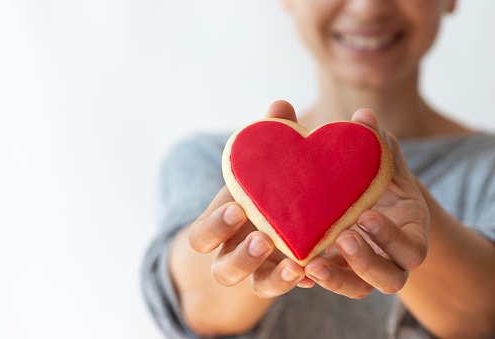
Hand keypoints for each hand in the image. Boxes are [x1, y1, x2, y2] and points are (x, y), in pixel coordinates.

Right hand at [188, 101, 314, 298]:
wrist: (275, 218)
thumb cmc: (262, 187)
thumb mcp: (262, 168)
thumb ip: (269, 138)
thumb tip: (280, 104)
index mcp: (220, 227)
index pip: (200, 237)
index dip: (214, 227)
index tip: (236, 207)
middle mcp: (233, 254)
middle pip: (222, 271)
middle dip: (239, 258)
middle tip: (261, 239)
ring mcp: (258, 272)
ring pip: (254, 288)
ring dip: (272, 278)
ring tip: (296, 265)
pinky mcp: (284, 278)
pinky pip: (288, 288)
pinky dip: (300, 280)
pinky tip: (315, 270)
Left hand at [304, 109, 428, 297]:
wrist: (365, 200)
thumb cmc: (378, 180)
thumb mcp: (381, 163)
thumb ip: (375, 143)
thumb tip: (363, 116)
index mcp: (410, 232)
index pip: (412, 249)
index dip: (391, 238)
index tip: (366, 215)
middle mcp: (391, 258)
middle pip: (390, 280)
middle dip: (367, 261)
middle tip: (342, 235)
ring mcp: (364, 270)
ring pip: (359, 290)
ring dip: (337, 279)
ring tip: (310, 263)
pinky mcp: (339, 273)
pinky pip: (331, 284)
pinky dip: (315, 279)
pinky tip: (295, 267)